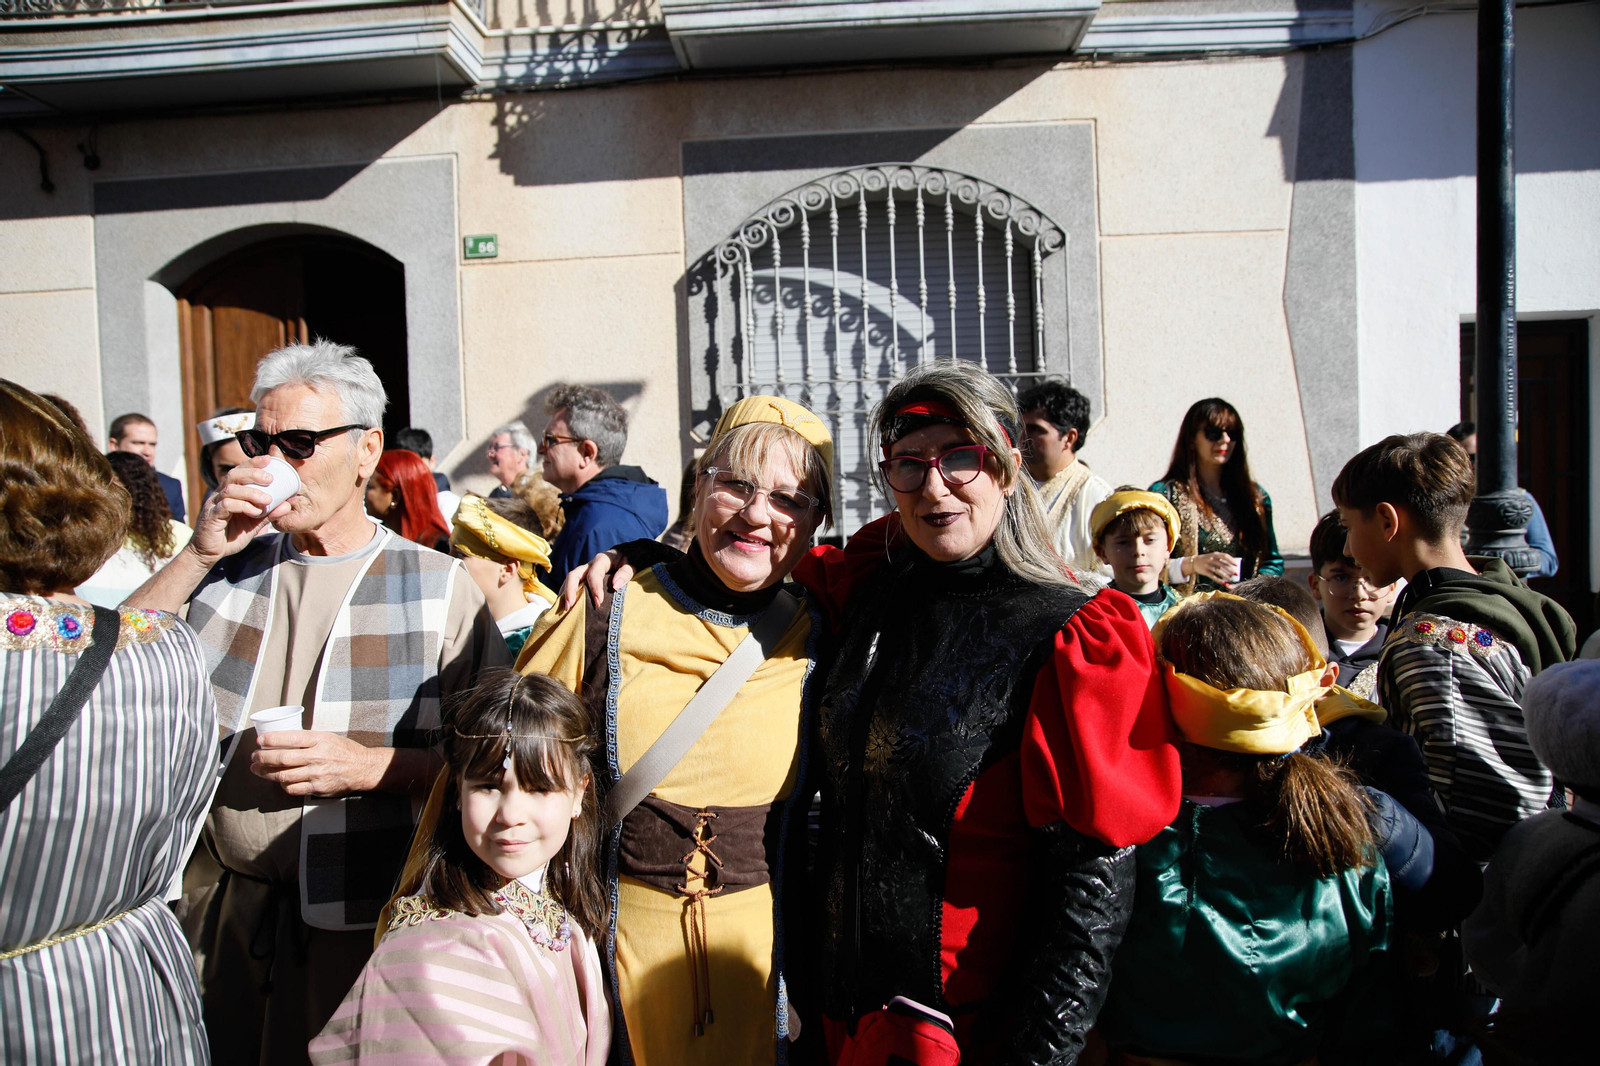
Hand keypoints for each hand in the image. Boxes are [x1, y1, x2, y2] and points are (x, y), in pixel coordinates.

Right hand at [192, 457, 293, 565]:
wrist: (208, 554)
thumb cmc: (230, 536)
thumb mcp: (253, 525)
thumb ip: (268, 514)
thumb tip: (288, 504)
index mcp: (228, 493)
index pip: (239, 472)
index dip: (252, 463)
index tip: (269, 459)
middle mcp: (219, 495)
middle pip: (233, 475)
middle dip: (253, 473)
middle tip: (270, 479)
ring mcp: (213, 505)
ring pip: (230, 489)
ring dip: (251, 492)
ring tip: (267, 500)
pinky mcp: (211, 517)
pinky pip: (226, 506)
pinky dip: (242, 506)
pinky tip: (254, 512)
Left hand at [251, 730, 382, 796]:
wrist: (362, 768)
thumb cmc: (344, 750)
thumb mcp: (327, 737)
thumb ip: (307, 739)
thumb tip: (283, 739)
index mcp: (319, 740)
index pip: (290, 738)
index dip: (271, 739)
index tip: (259, 740)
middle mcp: (316, 756)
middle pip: (282, 758)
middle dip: (263, 757)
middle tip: (254, 756)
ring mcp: (316, 774)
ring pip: (283, 775)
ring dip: (266, 772)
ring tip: (257, 769)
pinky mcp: (317, 788)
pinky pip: (292, 788)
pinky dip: (282, 785)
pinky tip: (278, 781)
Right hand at [558, 549, 633, 610]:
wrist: (624, 556)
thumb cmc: (628, 561)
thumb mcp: (631, 564)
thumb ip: (625, 573)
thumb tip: (615, 585)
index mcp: (601, 560)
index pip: (594, 574)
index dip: (595, 588)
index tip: (598, 603)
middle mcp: (589, 565)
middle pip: (574, 575)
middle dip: (570, 590)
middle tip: (570, 606)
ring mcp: (584, 571)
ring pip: (570, 580)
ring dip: (565, 594)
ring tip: (565, 609)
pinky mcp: (583, 578)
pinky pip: (572, 585)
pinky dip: (567, 594)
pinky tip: (566, 606)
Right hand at [1192, 552, 1238, 584]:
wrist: (1193, 562)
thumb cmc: (1207, 560)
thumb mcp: (1213, 557)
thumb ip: (1221, 560)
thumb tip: (1232, 567)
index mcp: (1214, 554)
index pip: (1225, 556)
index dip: (1231, 560)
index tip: (1236, 565)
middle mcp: (1211, 559)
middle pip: (1222, 565)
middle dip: (1230, 570)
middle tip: (1236, 574)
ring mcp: (1208, 565)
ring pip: (1218, 571)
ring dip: (1225, 576)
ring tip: (1230, 579)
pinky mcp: (1205, 572)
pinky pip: (1213, 576)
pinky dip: (1218, 580)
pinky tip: (1223, 583)